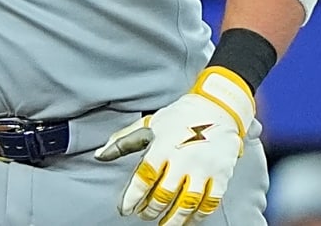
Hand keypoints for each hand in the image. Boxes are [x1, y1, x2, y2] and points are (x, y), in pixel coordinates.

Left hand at [95, 69, 254, 223]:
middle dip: (150, 210)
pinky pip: (209, 202)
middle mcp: (182, 159)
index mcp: (162, 146)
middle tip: (144, 215)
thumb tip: (100, 155)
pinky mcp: (220, 174)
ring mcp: (203, 168)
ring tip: (164, 224)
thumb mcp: (148, 124)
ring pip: (186, 203)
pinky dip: (198, 216)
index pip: (143, 178)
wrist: (217, 107)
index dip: (132, 197)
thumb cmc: (180, 117)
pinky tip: (188, 220)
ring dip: (172, 219)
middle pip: (163, 195)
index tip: (125, 209)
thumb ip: (123, 141)